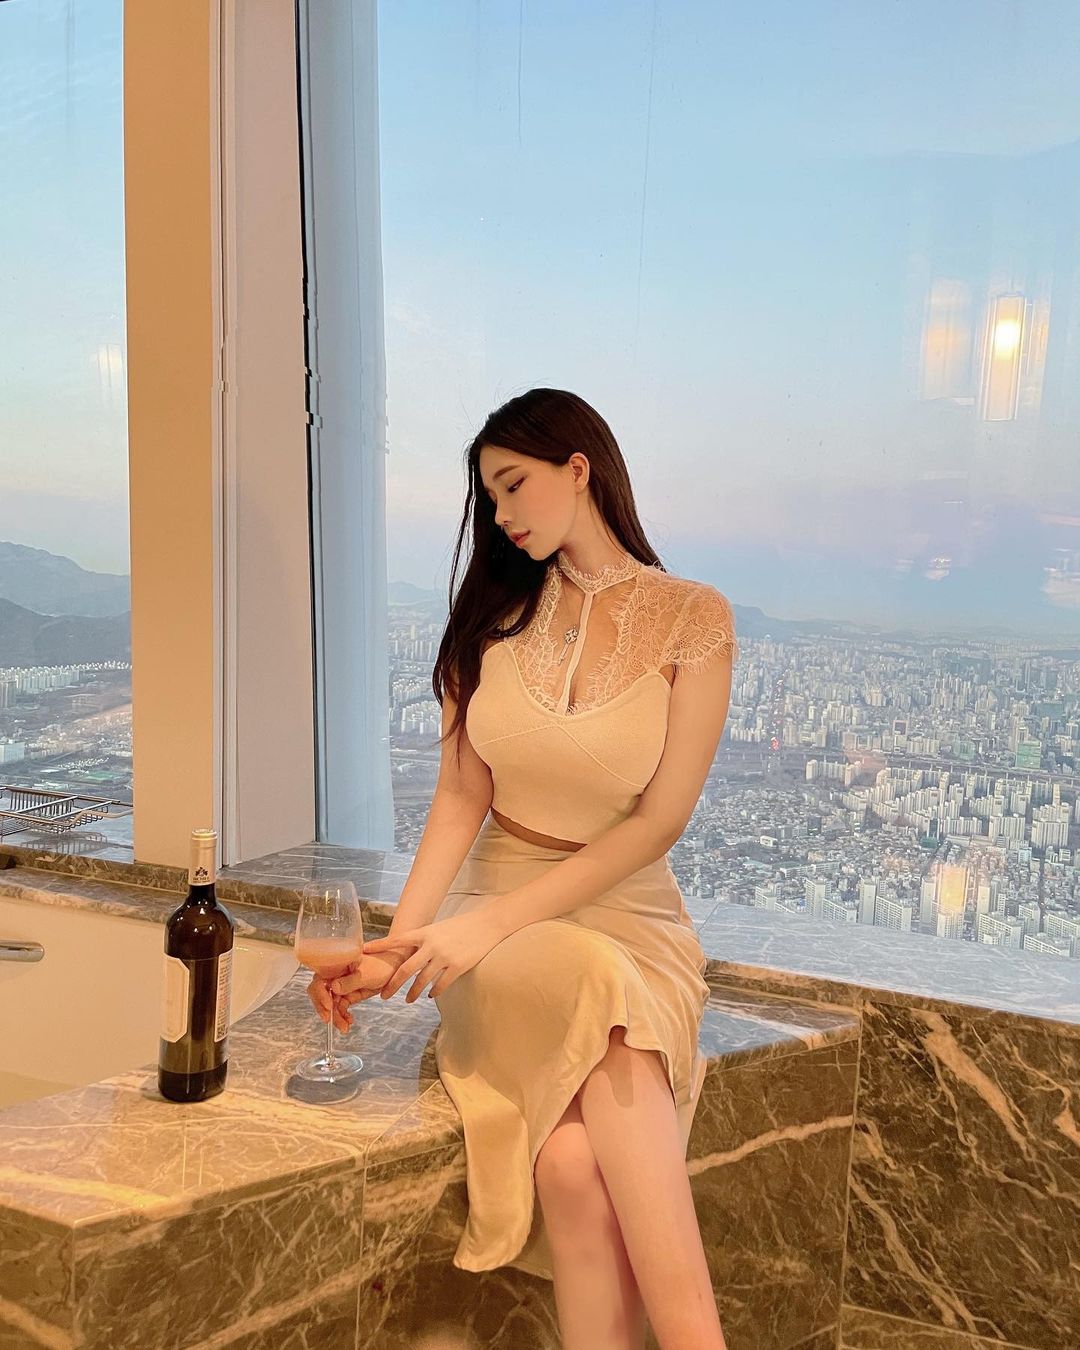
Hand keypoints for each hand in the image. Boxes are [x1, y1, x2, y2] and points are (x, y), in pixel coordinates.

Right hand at [306, 952, 406, 1032]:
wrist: (395, 969)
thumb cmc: (382, 964)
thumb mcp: (366, 973)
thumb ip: (350, 981)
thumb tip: (334, 987)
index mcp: (336, 965)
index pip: (319, 979)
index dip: (320, 993)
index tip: (329, 1005)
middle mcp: (335, 975)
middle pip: (320, 993)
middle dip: (323, 1007)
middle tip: (329, 1019)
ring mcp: (341, 986)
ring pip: (331, 1004)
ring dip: (335, 1016)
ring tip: (344, 1027)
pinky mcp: (348, 995)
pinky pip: (340, 1008)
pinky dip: (342, 1017)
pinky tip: (349, 1022)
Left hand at [335, 910, 504, 1003]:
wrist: (487, 924)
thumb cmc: (462, 926)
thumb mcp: (439, 928)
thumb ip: (424, 940)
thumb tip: (409, 953)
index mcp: (425, 933)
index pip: (397, 940)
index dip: (380, 946)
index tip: (364, 951)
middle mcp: (432, 945)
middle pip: (406, 969)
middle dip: (392, 984)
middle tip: (383, 995)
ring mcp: (444, 957)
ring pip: (422, 981)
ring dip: (413, 993)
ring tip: (407, 1000)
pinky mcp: (458, 967)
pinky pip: (441, 985)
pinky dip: (433, 992)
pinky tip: (431, 995)